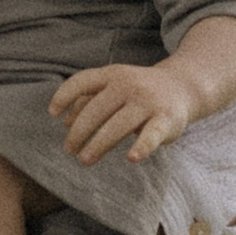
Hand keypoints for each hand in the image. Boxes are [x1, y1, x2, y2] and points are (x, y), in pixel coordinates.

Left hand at [51, 58, 194, 166]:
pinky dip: (142, 146)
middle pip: (96, 109)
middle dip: (79, 132)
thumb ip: (90, 100)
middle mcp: (128, 85)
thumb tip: (64, 122)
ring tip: (85, 160)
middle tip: (69, 150)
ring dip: (98, 144)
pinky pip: (151, 134)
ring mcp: (147, 101)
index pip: (83, 81)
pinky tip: (131, 158)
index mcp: (113, 74)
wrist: (182, 86)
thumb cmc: (138, 91)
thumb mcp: (114, 87)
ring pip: (118, 125)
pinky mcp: (166, 118)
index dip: (64, 96)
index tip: (52, 114)